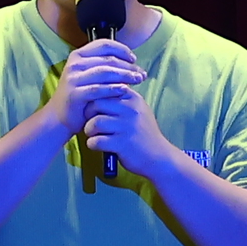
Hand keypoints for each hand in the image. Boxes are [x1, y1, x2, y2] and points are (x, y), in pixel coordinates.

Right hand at [60, 36, 137, 137]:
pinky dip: (113, 89)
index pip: (104, 44)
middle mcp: (75, 64)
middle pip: (108, 59)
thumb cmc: (80, 96)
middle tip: (141, 74)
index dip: (122, 50)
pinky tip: (125, 90)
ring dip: (124, 75)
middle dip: (128, 66)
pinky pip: (98, 89)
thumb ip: (105, 67)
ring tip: (138, 80)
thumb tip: (132, 63)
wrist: (59, 116)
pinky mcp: (75, 94)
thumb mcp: (89, 76)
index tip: (134, 59)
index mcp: (78, 55)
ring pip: (105, 72)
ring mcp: (73, 79)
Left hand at [65, 39, 172, 174]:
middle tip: (90, 122)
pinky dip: (92, 144)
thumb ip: (122, 99)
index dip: (93, 99)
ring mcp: (127, 127)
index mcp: (133, 98)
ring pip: (95, 122)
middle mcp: (130, 110)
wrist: (159, 157)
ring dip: (89, 130)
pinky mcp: (122, 144)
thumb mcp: (138, 110)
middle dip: (88, 114)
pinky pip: (96, 141)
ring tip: (93, 134)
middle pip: (96, 104)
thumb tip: (99, 88)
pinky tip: (97, 145)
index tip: (93, 109)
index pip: (105, 89)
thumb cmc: (144, 133)